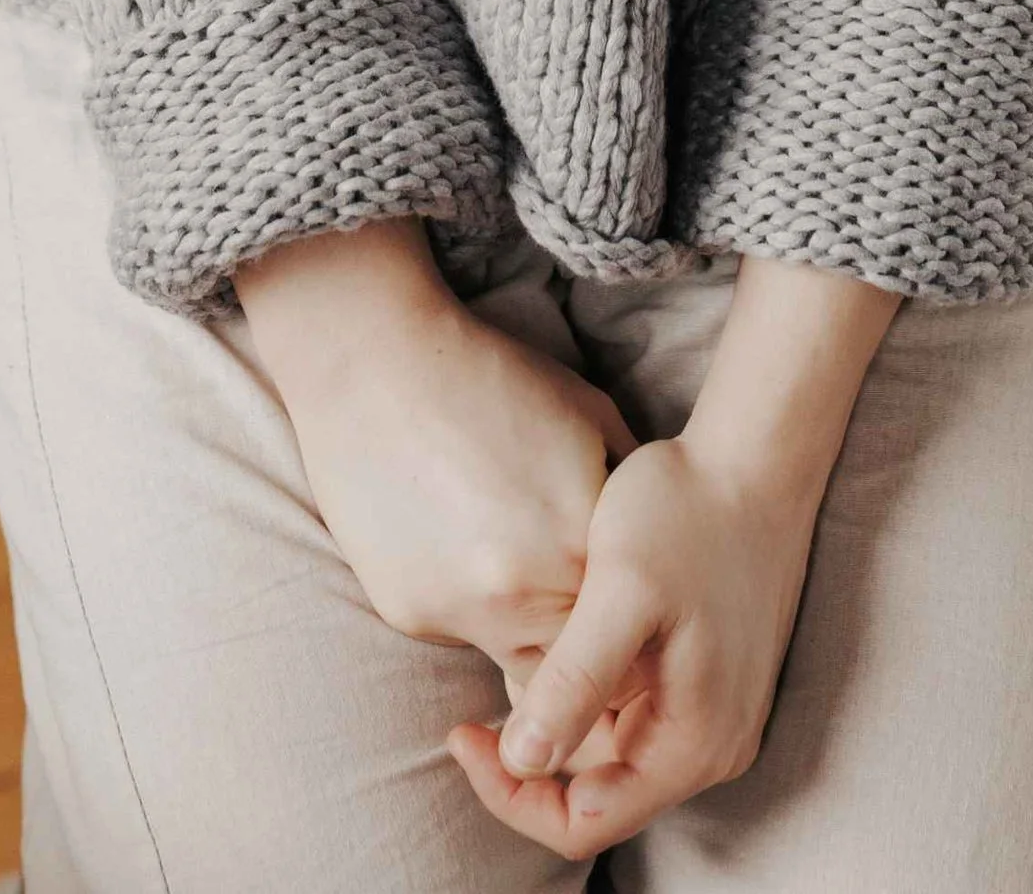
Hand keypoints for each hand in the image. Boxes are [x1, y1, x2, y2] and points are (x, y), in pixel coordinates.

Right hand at [233, 218, 641, 724]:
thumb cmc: (492, 379)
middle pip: (579, 657)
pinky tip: (462, 544)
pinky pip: (462, 633)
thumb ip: (630, 489)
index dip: (632, 609)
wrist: (376, 366)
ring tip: (524, 569)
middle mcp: (524, 595)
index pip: (634, 626)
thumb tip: (656, 537)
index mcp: (581, 545)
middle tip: (580, 590)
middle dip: (585, 632)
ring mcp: (461, 613)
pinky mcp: (410, 615)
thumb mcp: (590, 414)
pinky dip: (473, 606)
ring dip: (532, 632)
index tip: (628, 591)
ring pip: (520, 665)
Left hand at [442, 414, 825, 852]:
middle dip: (532, 756)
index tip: (462, 732)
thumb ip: (575, 681)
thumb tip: (521, 762)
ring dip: (561, 718)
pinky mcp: (711, 678)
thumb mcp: (622, 588)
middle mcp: (714, 746)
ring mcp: (717, 713)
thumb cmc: (689, 511)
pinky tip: (566, 635)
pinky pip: (636, 712)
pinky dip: (591, 689)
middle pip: (598, 792)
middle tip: (476, 699)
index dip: (511, 794)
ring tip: (522, 654)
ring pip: (613, 750)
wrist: (757, 454)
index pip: (584, 822)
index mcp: (695, 743)